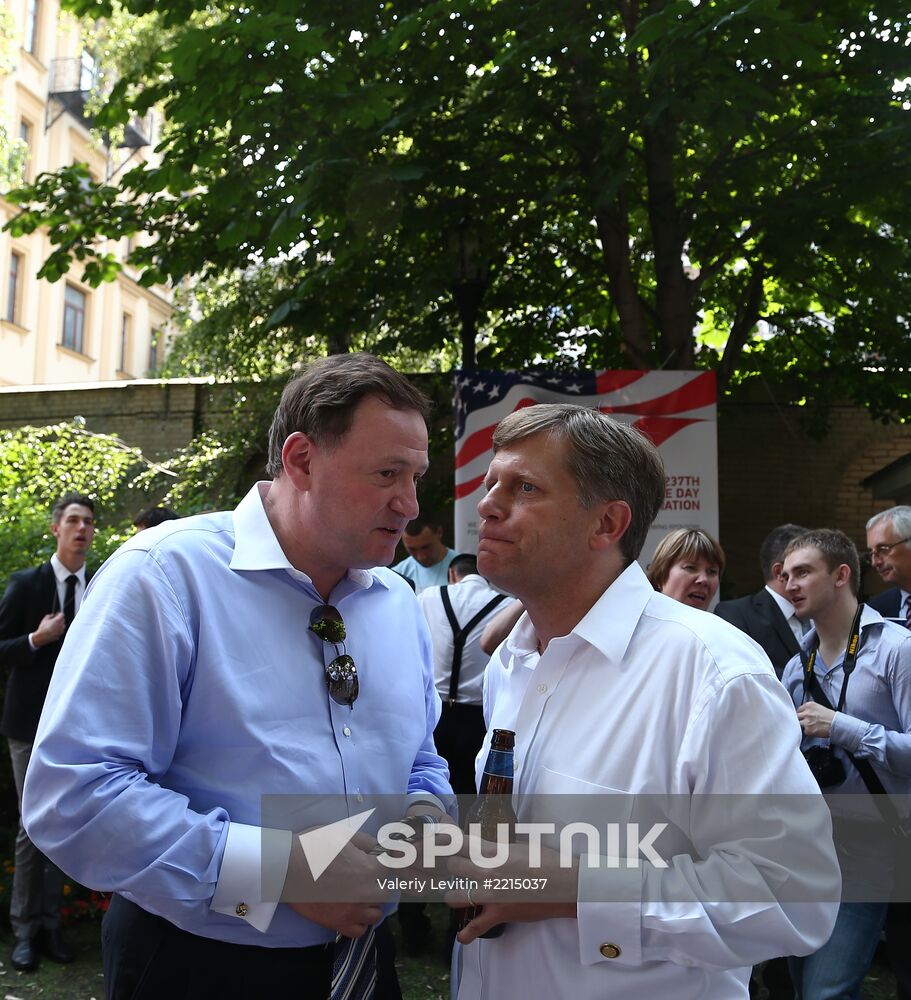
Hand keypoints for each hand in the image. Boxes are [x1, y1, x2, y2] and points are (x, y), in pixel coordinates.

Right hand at [31, 613, 64, 646]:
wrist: (42, 637)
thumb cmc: (43, 628)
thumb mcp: (44, 619)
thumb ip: (49, 615)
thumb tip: (52, 615)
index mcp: (58, 620)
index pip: (62, 614)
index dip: (59, 614)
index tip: (56, 614)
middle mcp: (61, 625)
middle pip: (63, 620)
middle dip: (59, 619)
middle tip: (54, 619)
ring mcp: (61, 630)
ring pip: (62, 625)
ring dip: (59, 624)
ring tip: (53, 625)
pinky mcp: (60, 634)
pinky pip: (61, 630)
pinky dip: (58, 629)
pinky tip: (53, 630)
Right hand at [283, 828, 390, 936]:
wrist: (286, 868)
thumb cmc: (314, 847)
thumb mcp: (343, 834)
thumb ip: (366, 841)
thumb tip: (378, 847)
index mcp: (370, 870)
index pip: (392, 868)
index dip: (385, 861)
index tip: (377, 859)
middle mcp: (366, 894)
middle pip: (386, 892)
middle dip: (380, 882)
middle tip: (367, 874)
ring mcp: (352, 912)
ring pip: (376, 914)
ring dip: (372, 903)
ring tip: (360, 893)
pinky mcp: (337, 924)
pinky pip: (359, 930)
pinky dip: (360, 922)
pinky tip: (352, 910)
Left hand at [443, 833, 578, 942]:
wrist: (565, 885)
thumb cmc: (546, 861)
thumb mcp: (520, 847)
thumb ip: (499, 848)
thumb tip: (487, 849)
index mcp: (494, 851)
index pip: (460, 843)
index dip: (449, 844)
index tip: (443, 844)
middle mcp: (488, 870)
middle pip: (454, 867)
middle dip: (453, 868)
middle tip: (456, 871)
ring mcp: (491, 894)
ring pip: (455, 895)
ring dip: (453, 895)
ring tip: (455, 895)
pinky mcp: (499, 913)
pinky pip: (477, 927)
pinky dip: (467, 934)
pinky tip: (461, 936)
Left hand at [797, 702, 835, 737]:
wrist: (837, 724)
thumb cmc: (831, 717)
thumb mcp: (819, 707)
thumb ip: (810, 709)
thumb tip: (804, 713)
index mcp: (809, 705)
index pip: (799, 709)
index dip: (801, 714)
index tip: (802, 717)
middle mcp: (806, 712)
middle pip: (796, 716)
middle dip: (799, 719)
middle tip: (804, 722)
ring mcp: (806, 721)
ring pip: (798, 723)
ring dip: (802, 726)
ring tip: (809, 727)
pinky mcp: (808, 729)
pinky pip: (804, 731)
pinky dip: (808, 732)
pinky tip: (813, 731)